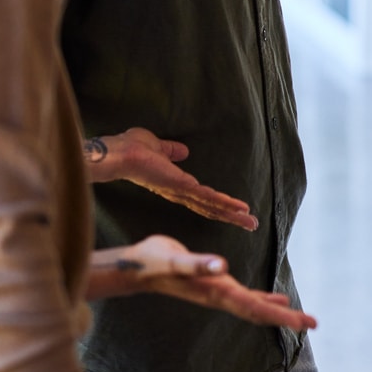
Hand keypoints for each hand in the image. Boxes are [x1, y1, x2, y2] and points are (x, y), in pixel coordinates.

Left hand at [85, 128, 256, 230]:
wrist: (120, 153)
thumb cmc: (133, 149)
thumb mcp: (157, 147)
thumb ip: (170, 150)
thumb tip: (183, 151)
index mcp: (175, 185)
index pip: (201, 199)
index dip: (218, 205)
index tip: (235, 209)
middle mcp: (180, 193)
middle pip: (210, 209)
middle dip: (231, 217)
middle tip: (251, 224)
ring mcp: (181, 192)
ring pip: (212, 207)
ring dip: (232, 214)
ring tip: (251, 222)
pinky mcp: (182, 187)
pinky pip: (207, 197)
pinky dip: (224, 203)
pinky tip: (238, 208)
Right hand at [87, 235, 316, 330]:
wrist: (136, 267)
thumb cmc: (153, 261)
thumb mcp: (175, 260)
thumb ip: (197, 264)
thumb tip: (222, 266)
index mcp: (216, 291)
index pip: (255, 308)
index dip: (282, 315)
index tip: (305, 323)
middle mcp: (221, 295)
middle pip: (260, 312)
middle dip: (287, 319)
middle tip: (314, 324)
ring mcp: (218, 293)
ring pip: (255, 307)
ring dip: (279, 313)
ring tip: (303, 319)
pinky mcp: (215, 285)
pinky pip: (247, 297)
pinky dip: (265, 300)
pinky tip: (278, 299)